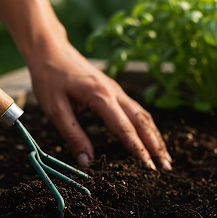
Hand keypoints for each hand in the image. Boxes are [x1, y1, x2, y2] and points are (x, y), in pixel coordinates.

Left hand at [27, 40, 171, 169]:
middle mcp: (114, 92)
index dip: (138, 149)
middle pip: (142, 121)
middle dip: (156, 145)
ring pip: (142, 115)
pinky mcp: (113, 90)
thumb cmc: (49, 78)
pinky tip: (149, 137)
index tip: (149, 168)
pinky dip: (145, 126)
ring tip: (164, 156)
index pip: (124, 128)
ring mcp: (116, 90)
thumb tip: (86, 162)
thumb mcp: (55, 110)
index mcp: (100, 97)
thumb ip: (73, 136)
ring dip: (154, 136)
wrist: (49, 49)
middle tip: (166, 167)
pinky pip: (135, 110)